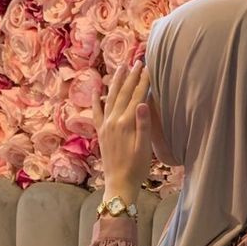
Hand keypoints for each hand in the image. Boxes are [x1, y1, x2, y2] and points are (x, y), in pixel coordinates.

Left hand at [92, 60, 151, 203]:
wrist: (119, 184)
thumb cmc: (136, 168)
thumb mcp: (144, 148)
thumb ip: (143, 124)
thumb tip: (143, 102)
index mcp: (126, 123)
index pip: (137, 96)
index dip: (144, 81)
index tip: (149, 67)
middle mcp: (114, 121)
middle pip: (123, 93)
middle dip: (131, 76)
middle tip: (138, 62)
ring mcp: (105, 126)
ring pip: (111, 97)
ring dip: (116, 81)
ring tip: (121, 67)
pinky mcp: (101, 132)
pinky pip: (97, 111)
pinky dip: (97, 99)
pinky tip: (97, 89)